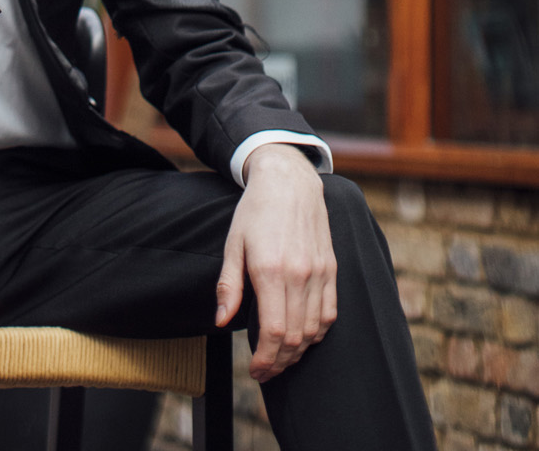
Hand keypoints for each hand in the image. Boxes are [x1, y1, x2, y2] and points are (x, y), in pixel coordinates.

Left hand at [216, 146, 336, 382]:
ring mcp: (319, 273)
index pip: (273, 332)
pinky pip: (330, 314)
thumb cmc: (255, 211)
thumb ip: (228, 285)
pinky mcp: (332, 270)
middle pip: (295, 338)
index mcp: (270, 271)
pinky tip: (302, 337)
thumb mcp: (233, 244)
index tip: (255, 371)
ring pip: (314, 330)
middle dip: (279, 362)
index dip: (265, 360)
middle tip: (265, 371)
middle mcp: (299, 275)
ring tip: (280, 357)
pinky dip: (317, 333)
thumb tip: (220, 321)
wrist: (289, 181)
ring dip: (298, 352)